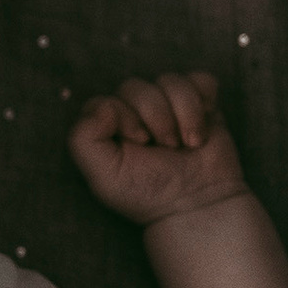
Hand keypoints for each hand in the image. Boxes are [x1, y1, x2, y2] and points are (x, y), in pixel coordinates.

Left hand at [67, 71, 250, 225]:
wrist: (198, 207)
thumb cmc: (147, 194)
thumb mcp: (103, 174)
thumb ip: (84, 137)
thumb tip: (106, 104)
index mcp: (107, 126)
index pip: (106, 101)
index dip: (124, 118)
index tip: (140, 144)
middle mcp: (135, 112)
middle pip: (136, 87)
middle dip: (155, 118)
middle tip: (166, 148)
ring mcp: (168, 107)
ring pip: (170, 81)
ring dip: (183, 114)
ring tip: (187, 144)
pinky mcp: (201, 106)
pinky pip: (201, 80)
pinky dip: (203, 103)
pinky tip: (201, 130)